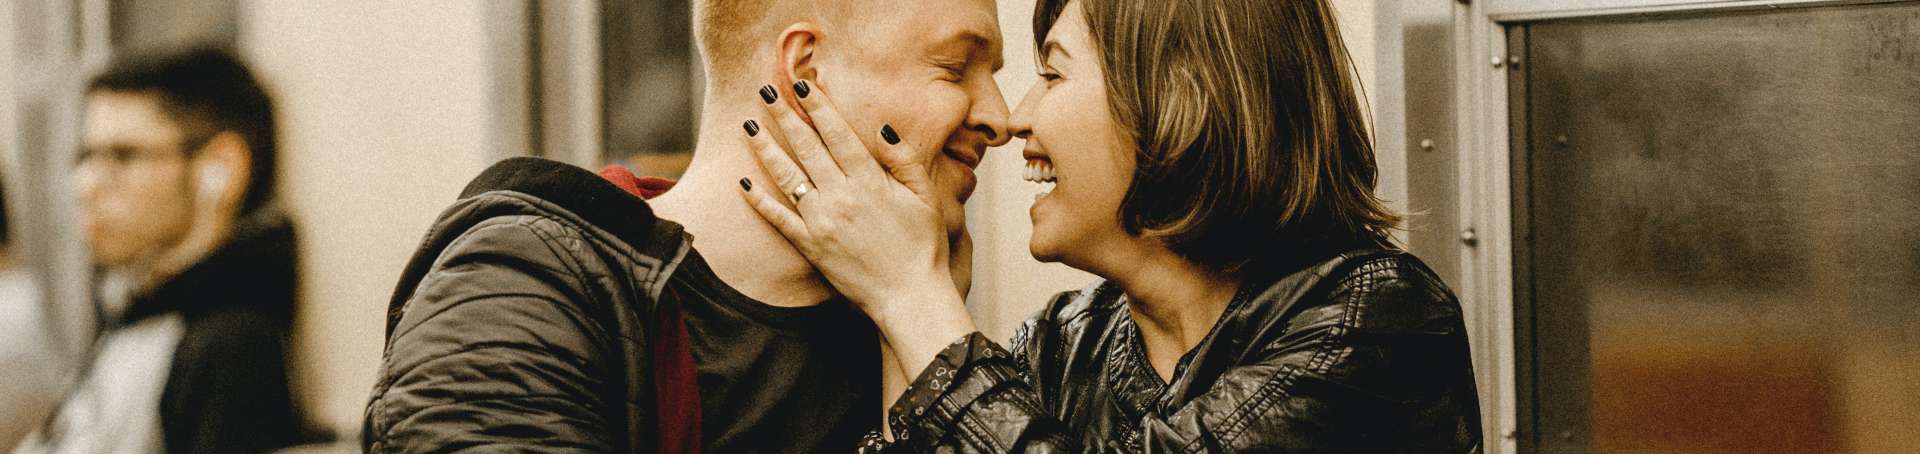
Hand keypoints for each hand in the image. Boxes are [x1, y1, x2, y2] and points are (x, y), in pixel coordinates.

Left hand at [737, 80, 975, 379]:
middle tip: (765, 91)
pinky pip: (778, 219)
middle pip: (806, 146)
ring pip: (786, 176)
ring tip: (747, 126)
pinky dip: (759, 200)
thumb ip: (903, 160)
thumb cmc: (924, 247)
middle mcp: (841, 196)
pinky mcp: (810, 247)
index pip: (837, 133)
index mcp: (869, 180)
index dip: (818, 106)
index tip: (802, 84)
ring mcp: (822, 222)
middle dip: (784, 115)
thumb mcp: (926, 197)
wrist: (910, 298)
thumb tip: (881, 128)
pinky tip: (744, 182)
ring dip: (764, 148)